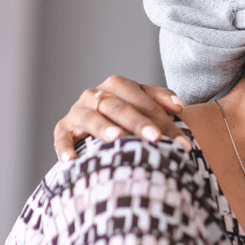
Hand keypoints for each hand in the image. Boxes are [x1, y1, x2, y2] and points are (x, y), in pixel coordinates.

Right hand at [53, 74, 189, 161]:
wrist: (99, 123)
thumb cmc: (129, 114)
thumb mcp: (145, 102)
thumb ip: (162, 100)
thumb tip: (179, 107)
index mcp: (118, 85)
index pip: (144, 100)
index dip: (164, 120)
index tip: (183, 142)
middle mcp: (96, 94)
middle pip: (119, 107)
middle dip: (139, 122)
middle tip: (156, 137)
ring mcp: (78, 110)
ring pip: (91, 117)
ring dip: (103, 127)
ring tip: (117, 137)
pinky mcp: (64, 128)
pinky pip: (61, 136)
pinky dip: (65, 147)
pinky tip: (71, 159)